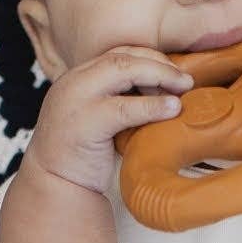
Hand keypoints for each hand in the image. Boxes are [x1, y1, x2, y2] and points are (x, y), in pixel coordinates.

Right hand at [24, 46, 194, 196]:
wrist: (55, 188)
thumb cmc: (84, 158)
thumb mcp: (99, 119)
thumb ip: (120, 101)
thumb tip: (166, 91)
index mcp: (76, 78)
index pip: (116, 54)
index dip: (149, 58)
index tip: (173, 72)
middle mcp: (73, 83)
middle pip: (121, 57)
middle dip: (158, 64)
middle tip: (186, 80)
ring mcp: (76, 101)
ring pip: (123, 71)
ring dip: (159, 77)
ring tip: (183, 89)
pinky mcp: (85, 123)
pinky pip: (125, 108)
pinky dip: (152, 106)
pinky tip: (172, 109)